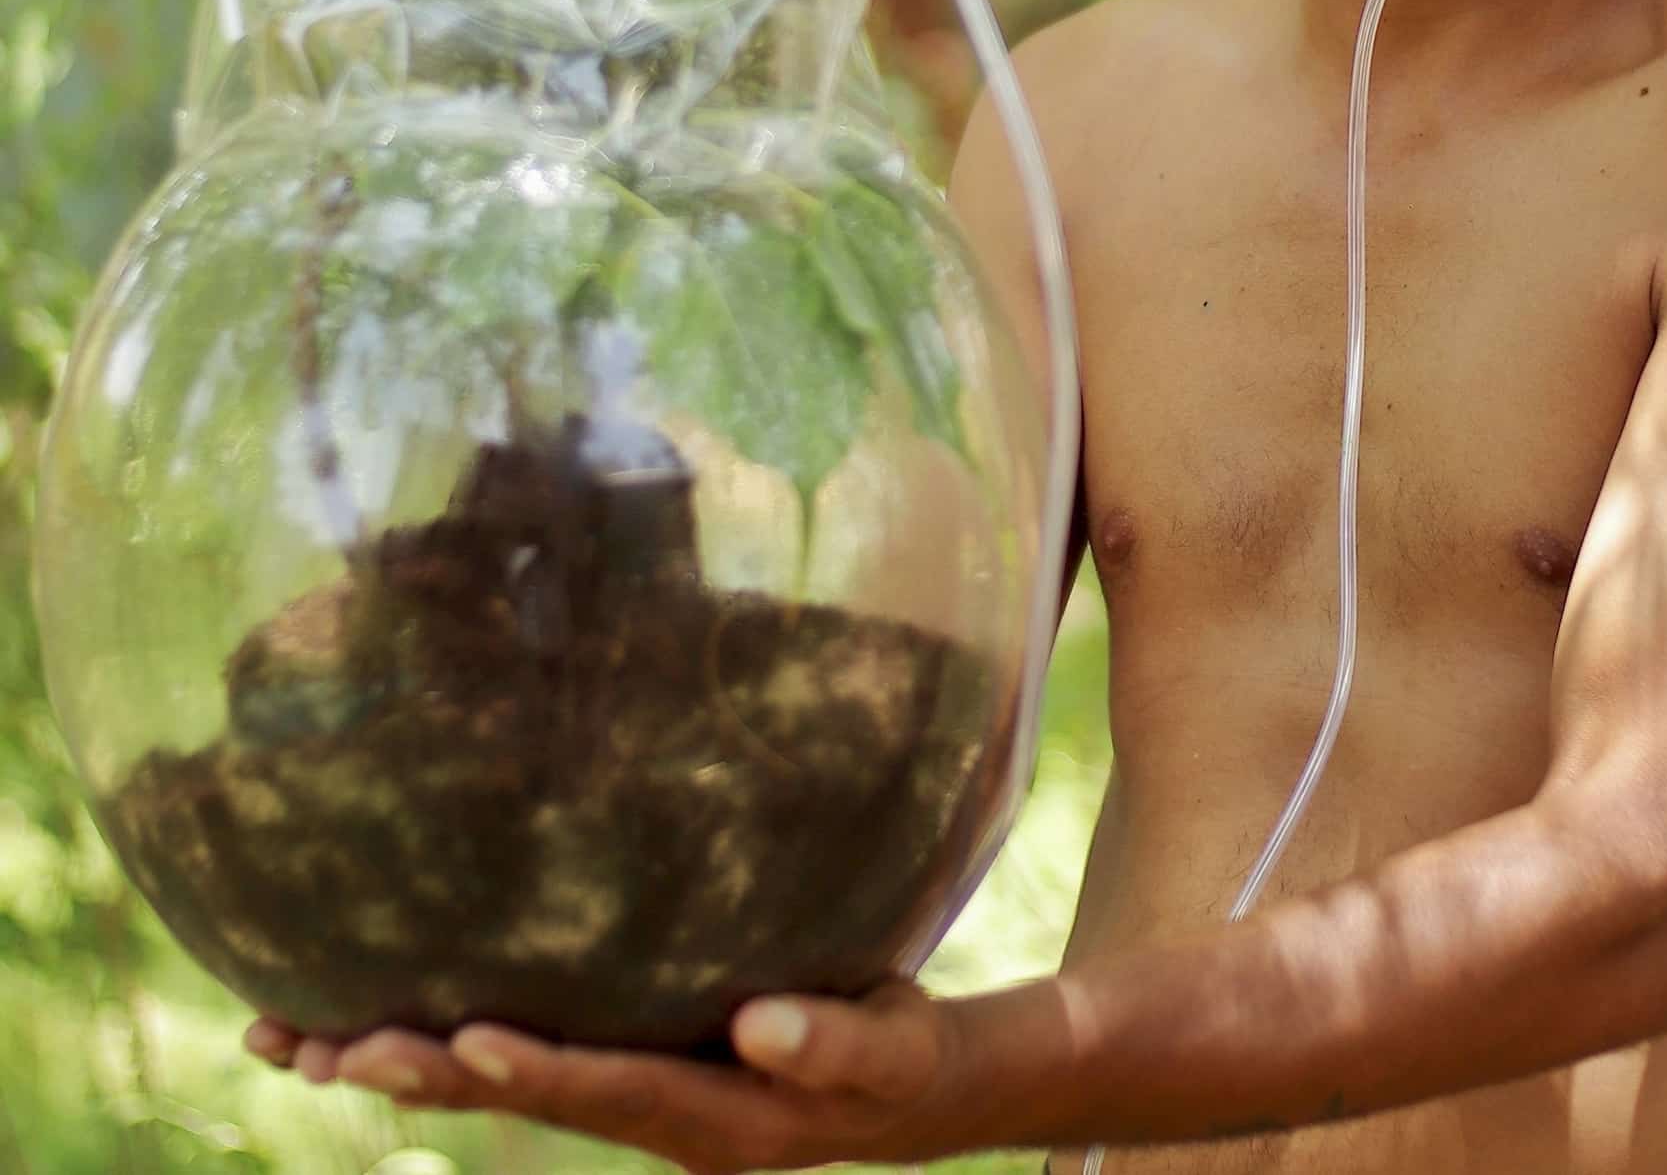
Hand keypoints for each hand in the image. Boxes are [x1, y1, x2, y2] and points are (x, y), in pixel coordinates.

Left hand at [243, 982, 968, 1171]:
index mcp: (714, 1113)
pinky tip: (372, 1028)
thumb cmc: (895, 1060)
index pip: (612, 1087)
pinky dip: (439, 1051)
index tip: (465, 1040)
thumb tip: (759, 1022)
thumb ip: (830, 1039)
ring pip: (502, 1086)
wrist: (895, 1095)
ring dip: (403, 1068)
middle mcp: (652, 1117)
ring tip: (299, 1045)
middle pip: (528, 1098)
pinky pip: (518, 1064)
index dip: (541, 1068)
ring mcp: (629, 1098)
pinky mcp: (621, 1072)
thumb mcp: (888, 1048)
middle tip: (336, 1047)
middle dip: (429, 1073)